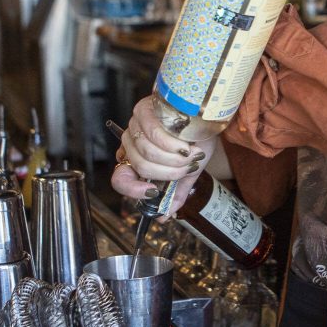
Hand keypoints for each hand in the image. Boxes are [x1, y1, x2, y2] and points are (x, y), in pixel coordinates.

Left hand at [110, 96, 215, 214]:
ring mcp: (134, 126)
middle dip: (169, 172)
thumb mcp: (188, 172)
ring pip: (147, 152)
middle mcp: (131, 144)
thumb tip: (164, 216)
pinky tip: (185, 145)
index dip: (133, 190)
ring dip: (174, 159)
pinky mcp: (142, 110)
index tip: (153, 193)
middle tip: (187, 167)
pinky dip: (172, 144)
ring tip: (190, 155)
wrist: (207, 115)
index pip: (119, 180)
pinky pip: (153, 134)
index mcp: (136, 161)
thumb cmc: (196, 141)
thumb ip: (175, 193)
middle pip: (141, 167)